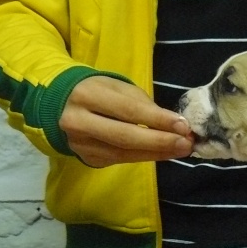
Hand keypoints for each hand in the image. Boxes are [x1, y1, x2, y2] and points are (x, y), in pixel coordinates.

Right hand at [58, 75, 193, 166]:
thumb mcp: (118, 87)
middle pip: (125, 136)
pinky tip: (163, 154)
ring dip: (157, 153)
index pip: (128, 110)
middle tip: (186, 144)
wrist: (60, 104)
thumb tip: (176, 126)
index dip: (158, 120)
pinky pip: (121, 159)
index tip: (183, 125)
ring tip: (181, 150)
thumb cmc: (98, 91)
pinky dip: (145, 157)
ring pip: (124, 153)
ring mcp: (80, 143)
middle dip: (159, 141)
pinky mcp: (86, 157)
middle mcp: (78, 121)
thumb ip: (143, 105)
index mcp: (87, 95)